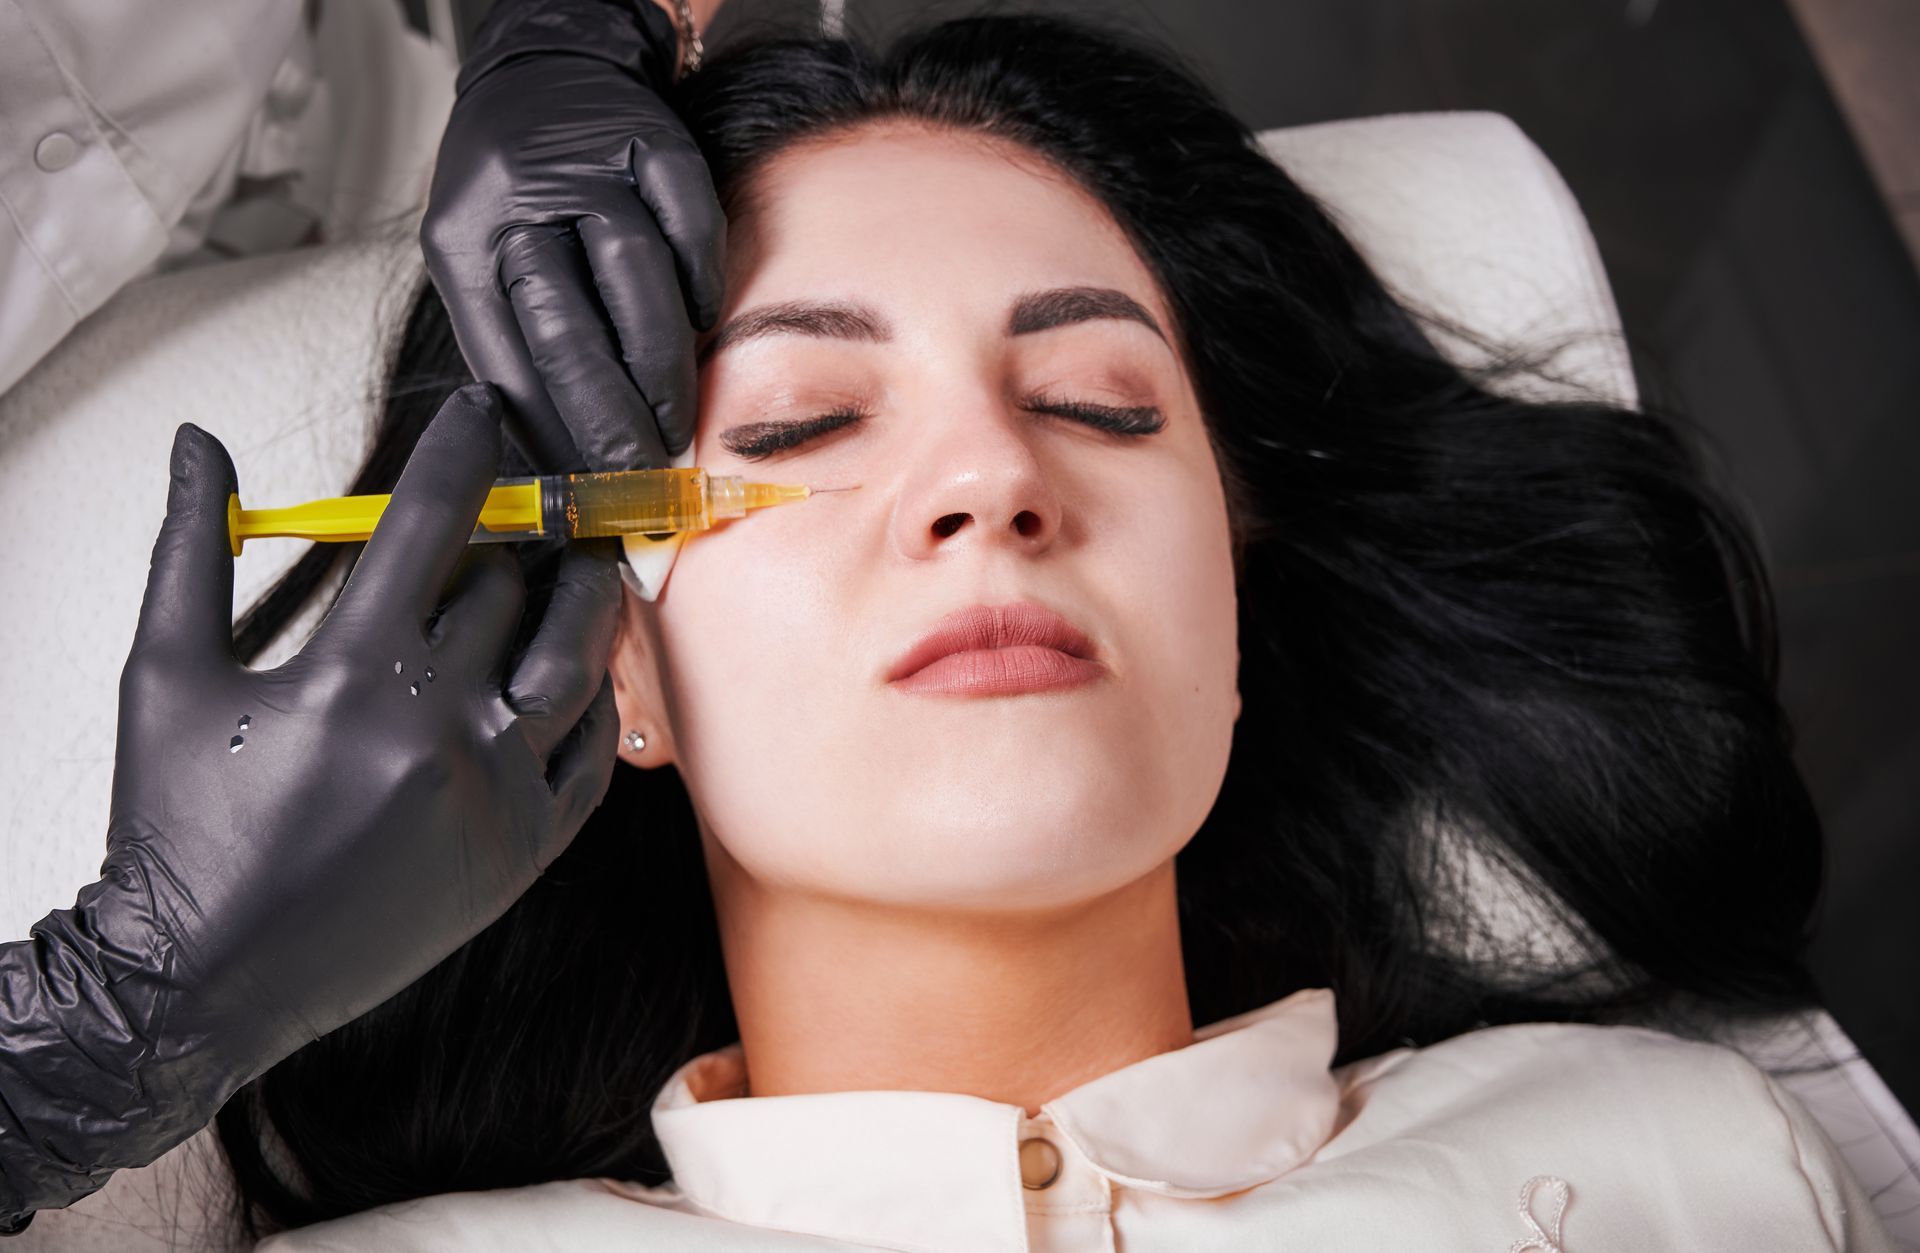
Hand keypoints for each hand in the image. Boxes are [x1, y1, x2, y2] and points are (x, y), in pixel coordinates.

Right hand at [0, 384, 619, 1222]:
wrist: (205, 980)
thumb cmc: (178, 824)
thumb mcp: (166, 675)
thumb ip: (193, 546)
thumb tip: (203, 442)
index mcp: (349, 678)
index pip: (434, 523)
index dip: (467, 450)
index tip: (483, 413)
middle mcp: (436, 732)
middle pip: (514, 586)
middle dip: (525, 522)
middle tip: (533, 490)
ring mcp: (492, 796)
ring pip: (578, 660)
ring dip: (583, 596)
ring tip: (577, 558)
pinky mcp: (522, 852)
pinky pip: (592, 753)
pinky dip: (594, 698)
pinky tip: (580, 664)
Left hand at [421, 0, 725, 472]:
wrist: (548, 67)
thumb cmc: (518, 185)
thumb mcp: (479, 256)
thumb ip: (510, 344)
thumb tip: (555, 457)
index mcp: (461, 241)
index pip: (504, 356)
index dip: (550, 430)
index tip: (586, 482)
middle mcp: (515, 199)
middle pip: (566, 323)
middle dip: (608, 414)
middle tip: (638, 466)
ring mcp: (585, 165)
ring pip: (631, 275)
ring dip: (660, 363)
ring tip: (676, 421)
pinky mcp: (650, 140)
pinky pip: (687, 221)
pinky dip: (700, 279)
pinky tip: (705, 324)